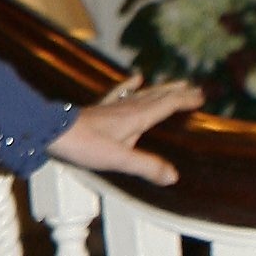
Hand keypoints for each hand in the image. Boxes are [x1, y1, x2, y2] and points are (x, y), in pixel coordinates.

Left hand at [46, 76, 202, 189]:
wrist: (52, 130)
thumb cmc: (84, 145)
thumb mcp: (118, 159)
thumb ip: (146, 166)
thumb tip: (173, 177)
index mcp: (137, 117)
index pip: (167, 104)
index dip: (185, 100)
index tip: (202, 97)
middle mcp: (128, 107)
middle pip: (159, 96)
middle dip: (178, 92)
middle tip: (195, 88)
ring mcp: (113, 106)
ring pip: (143, 93)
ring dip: (161, 88)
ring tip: (175, 83)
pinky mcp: (99, 108)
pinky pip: (120, 92)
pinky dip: (131, 85)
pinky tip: (135, 78)